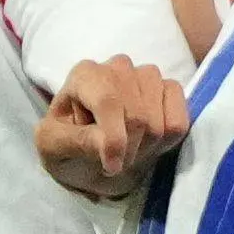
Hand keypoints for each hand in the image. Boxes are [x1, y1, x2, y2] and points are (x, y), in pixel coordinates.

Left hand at [35, 56, 188, 199]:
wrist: (90, 156)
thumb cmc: (67, 147)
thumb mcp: (54, 148)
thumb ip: (77, 142)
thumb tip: (107, 142)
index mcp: (85, 75)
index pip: (109, 101)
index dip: (114, 139)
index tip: (111, 166)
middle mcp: (118, 67)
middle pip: (138, 115)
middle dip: (128, 149)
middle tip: (114, 162)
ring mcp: (148, 76)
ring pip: (159, 119)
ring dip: (145, 147)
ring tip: (128, 151)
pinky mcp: (171, 90)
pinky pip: (180, 119)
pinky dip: (168, 141)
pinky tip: (149, 143)